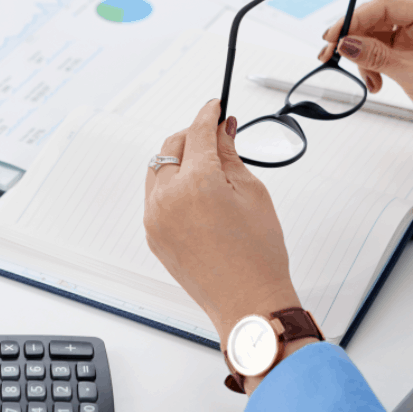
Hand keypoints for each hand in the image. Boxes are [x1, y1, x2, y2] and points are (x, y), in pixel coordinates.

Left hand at [144, 100, 303, 358]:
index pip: (197, 132)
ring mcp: (155, 219)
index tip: (216, 107)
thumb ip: (231, 155)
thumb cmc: (259, 255)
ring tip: (207, 167)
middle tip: (216, 137)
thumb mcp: (253, 193)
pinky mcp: (153, 236)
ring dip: (178, 160)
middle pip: (171, 147)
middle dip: (192, 136)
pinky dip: (171, 186)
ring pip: (158, 170)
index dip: (208, 115)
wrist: (248, 303)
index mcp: (196, 182)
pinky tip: (196, 194)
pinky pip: (155, 197)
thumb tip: (222, 131)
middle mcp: (167, 198)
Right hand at [320, 0, 412, 162]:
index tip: (333, 36)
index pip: (383, 7)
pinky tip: (376, 84)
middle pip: (375, 21)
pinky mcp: (412, 58)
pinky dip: (372, 69)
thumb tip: (346, 43)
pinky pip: (381, 55)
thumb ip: (377, 57)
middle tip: (330, 56)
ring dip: (364, 60)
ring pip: (375, 40)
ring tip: (370, 81)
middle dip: (353, 40)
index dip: (353, 19)